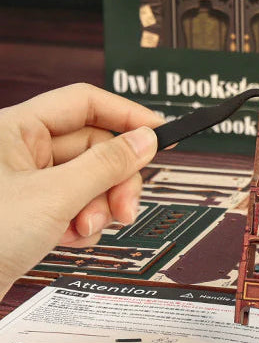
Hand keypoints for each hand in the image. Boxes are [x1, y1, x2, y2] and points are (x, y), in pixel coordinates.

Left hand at [0, 84, 162, 293]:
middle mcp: (21, 151)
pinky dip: (82, 224)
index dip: (125, 115)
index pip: (84, 103)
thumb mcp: (55, 196)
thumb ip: (106, 165)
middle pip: (94, 148)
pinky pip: (75, 206)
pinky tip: (70, 239)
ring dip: (99, 207)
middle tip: (125, 207)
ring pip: (88, 181)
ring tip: (86, 229)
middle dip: (114, 180)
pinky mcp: (30, 212)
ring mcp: (26, 183)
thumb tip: (145, 140)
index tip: (158, 132)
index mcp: (16, 129)